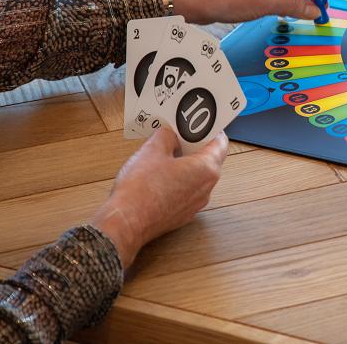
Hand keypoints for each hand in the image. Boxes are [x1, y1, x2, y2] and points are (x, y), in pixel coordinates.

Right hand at [91, 128, 228, 267]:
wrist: (125, 223)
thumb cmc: (140, 187)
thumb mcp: (152, 150)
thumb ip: (167, 136)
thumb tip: (171, 133)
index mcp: (206, 169)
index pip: (221, 143)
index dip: (212, 130)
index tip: (202, 123)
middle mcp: (207, 188)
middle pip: (210, 160)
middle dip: (196, 146)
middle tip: (181, 135)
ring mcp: (196, 204)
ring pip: (198, 177)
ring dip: (187, 164)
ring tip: (168, 153)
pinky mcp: (183, 214)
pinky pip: (187, 191)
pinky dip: (180, 181)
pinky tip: (162, 175)